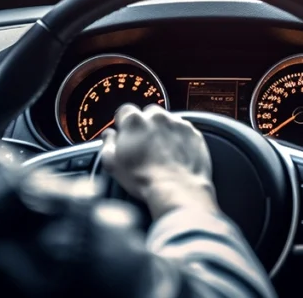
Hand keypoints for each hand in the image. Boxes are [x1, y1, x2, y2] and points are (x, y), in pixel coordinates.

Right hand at [99, 104, 217, 219]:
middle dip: (145, 126)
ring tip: (162, 153)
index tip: (126, 135)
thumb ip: (108, 143)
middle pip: (148, 114)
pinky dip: (180, 139)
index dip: (124, 124)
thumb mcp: (113, 164)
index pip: (124, 111)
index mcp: (134, 121)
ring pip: (167, 121)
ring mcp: (177, 123)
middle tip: (145, 147)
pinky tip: (176, 156)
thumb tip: (109, 135)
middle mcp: (157, 117)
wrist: (178, 190)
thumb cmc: (144, 179)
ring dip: (163, 131)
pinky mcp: (194, 133)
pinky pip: (183, 131)